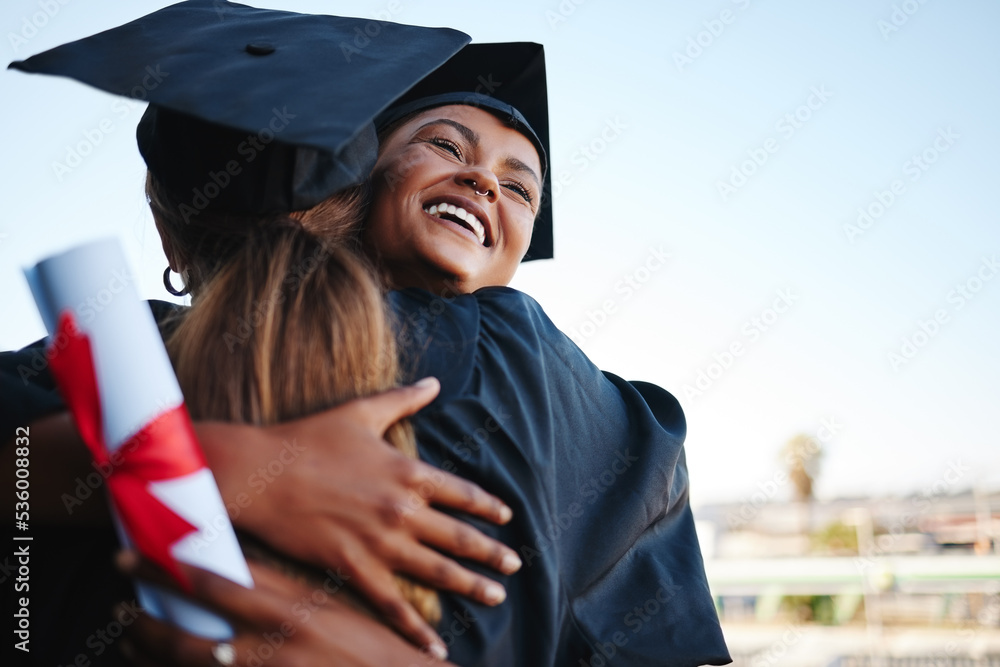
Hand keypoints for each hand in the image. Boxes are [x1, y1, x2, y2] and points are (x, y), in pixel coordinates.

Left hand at [116, 550, 455, 666]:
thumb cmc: (370, 643)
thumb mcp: (332, 604)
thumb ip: (286, 587)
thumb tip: (244, 565)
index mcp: (291, 604)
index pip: (221, 579)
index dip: (175, 567)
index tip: (142, 552)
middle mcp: (273, 638)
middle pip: (194, 625)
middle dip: (148, 610)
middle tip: (117, 600)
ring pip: (192, 663)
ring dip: (154, 650)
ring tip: (127, 640)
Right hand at [196, 377, 520, 653]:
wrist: (262, 473)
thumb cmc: (310, 438)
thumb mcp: (362, 411)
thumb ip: (404, 398)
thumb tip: (434, 382)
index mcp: (409, 472)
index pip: (464, 494)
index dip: (490, 507)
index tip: (507, 518)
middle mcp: (403, 511)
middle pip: (461, 537)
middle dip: (492, 554)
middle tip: (514, 567)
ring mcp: (381, 543)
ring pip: (438, 572)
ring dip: (471, 586)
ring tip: (497, 597)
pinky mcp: (354, 568)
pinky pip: (393, 604)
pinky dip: (416, 628)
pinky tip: (436, 646)